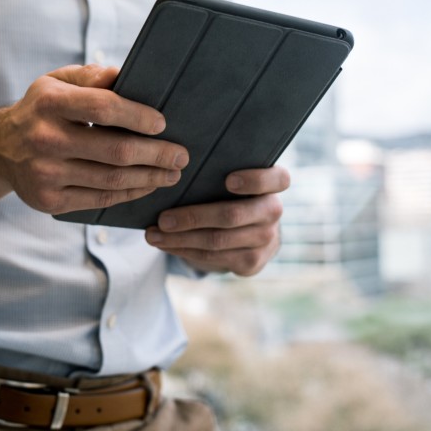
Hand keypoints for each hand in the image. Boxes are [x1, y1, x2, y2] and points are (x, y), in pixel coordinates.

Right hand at [0, 64, 188, 214]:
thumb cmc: (41, 110)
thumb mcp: (56, 82)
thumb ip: (91, 76)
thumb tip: (126, 76)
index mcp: (49, 103)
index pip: (103, 108)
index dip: (138, 116)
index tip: (163, 124)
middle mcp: (45, 139)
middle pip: (115, 151)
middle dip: (156, 154)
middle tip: (182, 155)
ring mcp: (46, 174)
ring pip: (112, 179)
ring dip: (150, 177)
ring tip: (172, 173)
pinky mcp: (49, 202)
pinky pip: (100, 199)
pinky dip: (130, 193)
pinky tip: (148, 185)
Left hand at [145, 166, 289, 276]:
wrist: (249, 231)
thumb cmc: (231, 194)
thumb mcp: (231, 178)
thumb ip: (217, 170)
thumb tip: (173, 167)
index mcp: (273, 184)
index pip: (278, 179)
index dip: (255, 181)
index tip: (228, 180)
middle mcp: (273, 212)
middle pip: (232, 215)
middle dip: (193, 217)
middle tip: (163, 218)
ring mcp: (265, 240)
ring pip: (217, 241)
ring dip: (180, 239)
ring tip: (153, 235)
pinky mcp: (251, 262)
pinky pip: (212, 257)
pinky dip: (183, 250)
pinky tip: (165, 244)